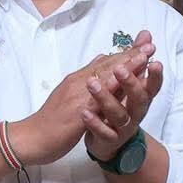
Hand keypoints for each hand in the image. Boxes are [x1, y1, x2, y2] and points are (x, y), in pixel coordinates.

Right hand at [15, 35, 158, 165]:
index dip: (126, 54)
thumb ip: (85, 78)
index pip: (105, 63)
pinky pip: (96, 100)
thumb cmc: (51, 119)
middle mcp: (78, 84)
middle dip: (131, 55)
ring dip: (125, 67)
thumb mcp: (68, 94)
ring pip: (104, 79)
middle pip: (108, 66)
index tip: (145, 44)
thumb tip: (100, 59)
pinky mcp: (76, 113)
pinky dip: (110, 91)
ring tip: (143, 58)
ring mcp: (77, 97)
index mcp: (78, 80)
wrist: (32, 138)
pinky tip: (123, 85)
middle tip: (150, 44)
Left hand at [82, 32, 163, 162]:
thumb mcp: (127, 82)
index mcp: (141, 98)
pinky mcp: (109, 140)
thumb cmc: (119, 105)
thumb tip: (146, 35)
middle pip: (139, 99)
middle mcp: (136, 112)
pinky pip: (103, 132)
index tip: (154, 61)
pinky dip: (94, 122)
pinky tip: (84, 111)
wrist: (106, 140)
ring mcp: (123, 127)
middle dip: (131, 83)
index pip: (153, 86)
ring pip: (118, 114)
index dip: (155, 75)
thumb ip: (135, 59)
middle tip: (120, 69)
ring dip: (106, 98)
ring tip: (91, 84)